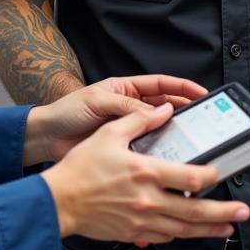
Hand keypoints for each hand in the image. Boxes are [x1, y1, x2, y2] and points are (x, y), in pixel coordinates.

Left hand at [24, 74, 208, 163]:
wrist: (46, 138)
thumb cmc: (67, 111)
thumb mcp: (98, 101)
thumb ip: (127, 106)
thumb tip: (158, 110)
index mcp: (127, 90)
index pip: (162, 85)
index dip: (183, 88)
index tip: (203, 93)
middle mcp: (131, 109)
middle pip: (166, 109)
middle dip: (186, 114)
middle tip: (203, 123)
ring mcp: (129, 131)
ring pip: (160, 132)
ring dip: (174, 138)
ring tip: (190, 145)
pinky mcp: (124, 151)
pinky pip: (147, 152)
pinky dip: (157, 158)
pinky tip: (167, 164)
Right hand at [40, 102, 249, 242]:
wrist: (58, 202)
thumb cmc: (81, 167)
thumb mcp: (110, 133)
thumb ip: (140, 121)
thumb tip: (164, 110)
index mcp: (146, 172)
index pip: (191, 179)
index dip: (212, 177)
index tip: (222, 173)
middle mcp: (148, 200)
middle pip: (195, 212)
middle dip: (223, 213)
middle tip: (242, 212)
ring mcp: (141, 220)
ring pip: (184, 230)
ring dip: (208, 230)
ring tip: (227, 228)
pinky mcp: (132, 232)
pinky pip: (164, 237)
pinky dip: (181, 235)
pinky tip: (190, 232)